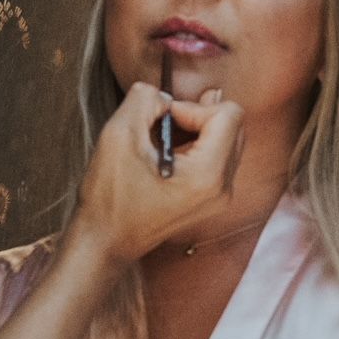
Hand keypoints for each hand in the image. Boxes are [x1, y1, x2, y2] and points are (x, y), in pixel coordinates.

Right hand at [65, 81, 246, 265]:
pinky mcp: (209, 200)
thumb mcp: (119, 135)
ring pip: (226, 139)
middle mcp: (223, 188)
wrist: (104, 242)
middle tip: (161, 126)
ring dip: (195, 130)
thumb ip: (144, 100)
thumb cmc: (110, 198)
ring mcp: (219, 197)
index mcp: (209, 175)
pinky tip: (165, 154)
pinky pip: (215, 158)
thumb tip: (162, 95)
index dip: (193, 106)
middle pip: (234, 125)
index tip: (161, 120)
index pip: (229, 113)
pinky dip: (194, 146)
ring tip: (160, 141)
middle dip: (198, 115)